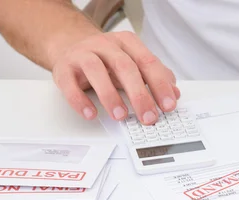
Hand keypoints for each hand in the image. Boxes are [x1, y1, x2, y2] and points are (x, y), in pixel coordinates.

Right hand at [51, 31, 179, 123]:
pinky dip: (79, 100)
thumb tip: (174, 93)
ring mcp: (83, 54)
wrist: (72, 47)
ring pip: (96, 70)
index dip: (160, 85)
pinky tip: (91, 113)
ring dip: (110, 95)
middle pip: (125, 67)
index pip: (147, 62)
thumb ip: (154, 77)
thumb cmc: (107, 60)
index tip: (168, 105)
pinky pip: (70, 84)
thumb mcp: (133, 64)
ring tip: (120, 115)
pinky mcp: (63, 68)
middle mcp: (105, 45)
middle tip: (148, 116)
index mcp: (127, 43)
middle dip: (139, 94)